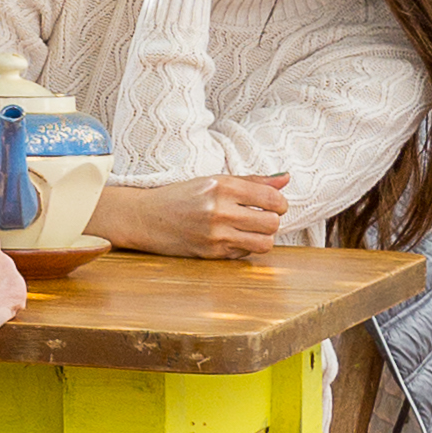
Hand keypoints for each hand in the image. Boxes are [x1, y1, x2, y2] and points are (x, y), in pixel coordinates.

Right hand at [93, 169, 292, 260]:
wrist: (145, 218)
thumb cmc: (181, 196)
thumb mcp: (214, 180)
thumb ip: (252, 182)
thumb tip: (286, 178)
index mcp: (221, 185)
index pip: (272, 198)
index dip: (280, 203)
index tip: (273, 204)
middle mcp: (219, 210)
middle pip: (272, 222)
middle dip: (272, 221)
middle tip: (261, 217)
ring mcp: (215, 234)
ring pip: (264, 243)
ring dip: (263, 238)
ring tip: (250, 230)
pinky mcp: (211, 254)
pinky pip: (245, 253)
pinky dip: (244, 247)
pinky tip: (231, 238)